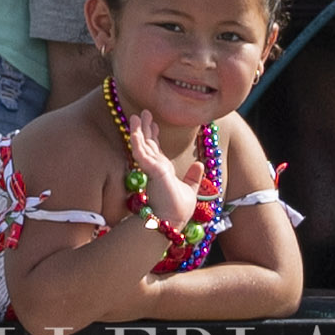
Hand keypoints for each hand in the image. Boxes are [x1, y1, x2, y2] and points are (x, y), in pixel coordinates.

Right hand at [128, 108, 203, 227]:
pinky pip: (140, 152)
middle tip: (142, 113)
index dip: (154, 135)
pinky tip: (134, 130)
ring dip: (138, 129)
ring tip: (136, 115)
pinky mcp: (151, 170)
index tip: (153, 123)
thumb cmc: (177, 210)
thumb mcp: (190, 190)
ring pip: (142, 144)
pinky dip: (137, 140)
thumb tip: (200, 164)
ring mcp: (151, 168)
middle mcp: (155, 168)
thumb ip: (193, 177)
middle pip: (148, 143)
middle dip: (145, 128)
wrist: (172, 221)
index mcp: (163, 171)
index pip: (156, 149)